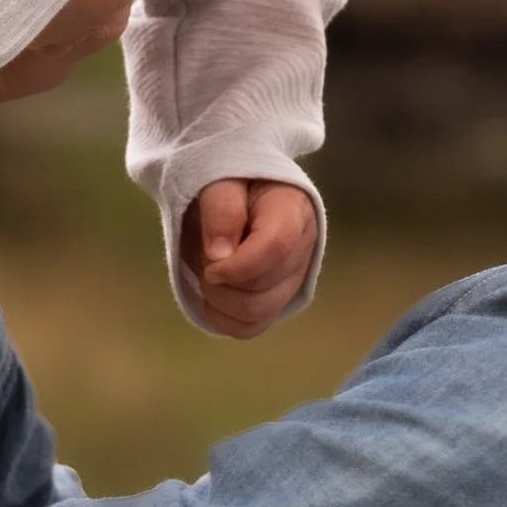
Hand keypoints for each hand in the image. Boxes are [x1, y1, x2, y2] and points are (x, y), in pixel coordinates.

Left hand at [179, 177, 319, 341]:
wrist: (239, 190)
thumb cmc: (231, 181)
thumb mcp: (221, 178)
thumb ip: (222, 209)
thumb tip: (219, 256)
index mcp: (293, 210)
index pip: (276, 248)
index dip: (238, 265)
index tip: (210, 264)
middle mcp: (302, 249)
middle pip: (262, 290)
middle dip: (220, 281)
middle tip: (203, 256)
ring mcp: (292, 279)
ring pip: (255, 314)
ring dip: (218, 299)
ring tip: (208, 271)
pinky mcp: (275, 300)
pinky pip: (249, 327)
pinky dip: (222, 317)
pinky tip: (214, 292)